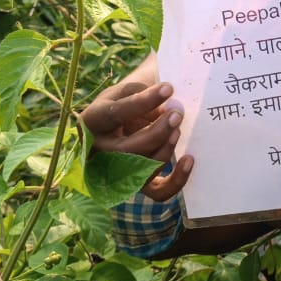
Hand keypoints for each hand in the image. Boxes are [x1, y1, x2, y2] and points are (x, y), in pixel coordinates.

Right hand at [80, 78, 192, 200]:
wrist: (129, 110)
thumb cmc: (130, 95)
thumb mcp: (131, 88)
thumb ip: (144, 95)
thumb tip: (170, 107)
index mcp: (91, 120)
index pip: (116, 114)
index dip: (144, 101)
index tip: (169, 88)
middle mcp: (97, 150)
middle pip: (128, 150)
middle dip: (157, 132)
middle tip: (177, 114)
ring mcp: (114, 170)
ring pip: (142, 170)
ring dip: (166, 149)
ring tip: (178, 128)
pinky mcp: (136, 183)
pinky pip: (157, 191)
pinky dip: (176, 180)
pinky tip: (189, 159)